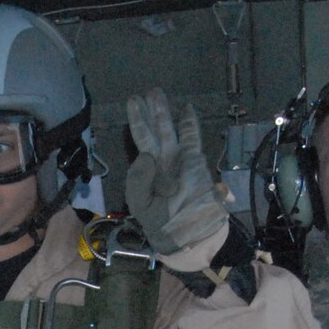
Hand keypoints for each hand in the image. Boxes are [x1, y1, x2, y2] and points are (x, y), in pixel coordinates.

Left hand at [124, 90, 226, 255]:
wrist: (186, 236)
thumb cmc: (161, 223)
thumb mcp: (141, 204)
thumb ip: (138, 180)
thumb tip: (146, 155)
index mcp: (147, 170)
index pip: (141, 140)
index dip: (137, 121)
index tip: (132, 102)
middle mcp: (162, 161)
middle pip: (155, 130)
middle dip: (151, 111)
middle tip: (147, 91)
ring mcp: (178, 161)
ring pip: (170, 130)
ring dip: (165, 113)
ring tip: (158, 93)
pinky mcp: (195, 164)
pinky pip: (191, 140)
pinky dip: (190, 125)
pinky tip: (187, 109)